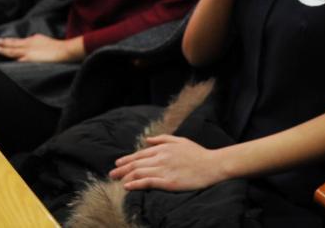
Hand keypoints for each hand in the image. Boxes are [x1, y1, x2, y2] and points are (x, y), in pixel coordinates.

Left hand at [0, 33, 84, 62]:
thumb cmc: (59, 48)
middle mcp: (29, 44)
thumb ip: (38, 43)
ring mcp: (28, 51)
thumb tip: (34, 46)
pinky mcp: (29, 58)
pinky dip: (10, 59)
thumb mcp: (47, 41)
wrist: (64, 50)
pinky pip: (16, 59)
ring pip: (12, 50)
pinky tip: (3, 62)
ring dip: (3, 49)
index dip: (11, 41)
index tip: (4, 41)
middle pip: (13, 43)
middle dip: (4, 43)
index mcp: (34, 39)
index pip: (19, 41)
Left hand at [109, 135, 230, 190]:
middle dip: (122, 168)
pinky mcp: (168, 181)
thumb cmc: (198, 153)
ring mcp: (164, 169)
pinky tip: (128, 186)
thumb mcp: (181, 141)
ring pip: (139, 172)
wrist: (213, 165)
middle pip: (136, 163)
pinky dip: (136, 184)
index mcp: (164, 148)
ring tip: (117, 181)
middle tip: (111, 174)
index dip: (127, 159)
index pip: (140, 154)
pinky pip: (148, 182)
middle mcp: (162, 157)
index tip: (118, 164)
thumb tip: (147, 140)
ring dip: (126, 177)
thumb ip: (163, 139)